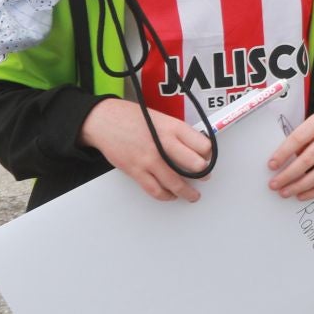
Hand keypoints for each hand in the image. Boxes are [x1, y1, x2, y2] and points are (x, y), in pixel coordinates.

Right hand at [79, 98, 213, 201]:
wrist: (104, 121)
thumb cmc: (132, 117)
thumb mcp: (162, 118)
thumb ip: (178, 133)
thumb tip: (195, 147)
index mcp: (173, 128)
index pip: (203, 145)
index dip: (209, 154)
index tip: (208, 158)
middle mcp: (163, 144)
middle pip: (194, 165)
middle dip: (202, 174)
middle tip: (204, 176)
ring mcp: (149, 159)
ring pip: (176, 183)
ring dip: (187, 192)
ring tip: (192, 195)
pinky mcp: (136, 171)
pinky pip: (155, 190)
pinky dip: (166, 196)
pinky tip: (171, 195)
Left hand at [268, 105, 313, 199]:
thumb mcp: (312, 121)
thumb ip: (301, 139)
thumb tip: (283, 163)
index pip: (298, 139)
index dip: (283, 154)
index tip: (271, 166)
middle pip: (309, 159)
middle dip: (288, 175)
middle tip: (274, 184)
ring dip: (300, 186)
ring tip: (285, 192)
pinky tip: (302, 195)